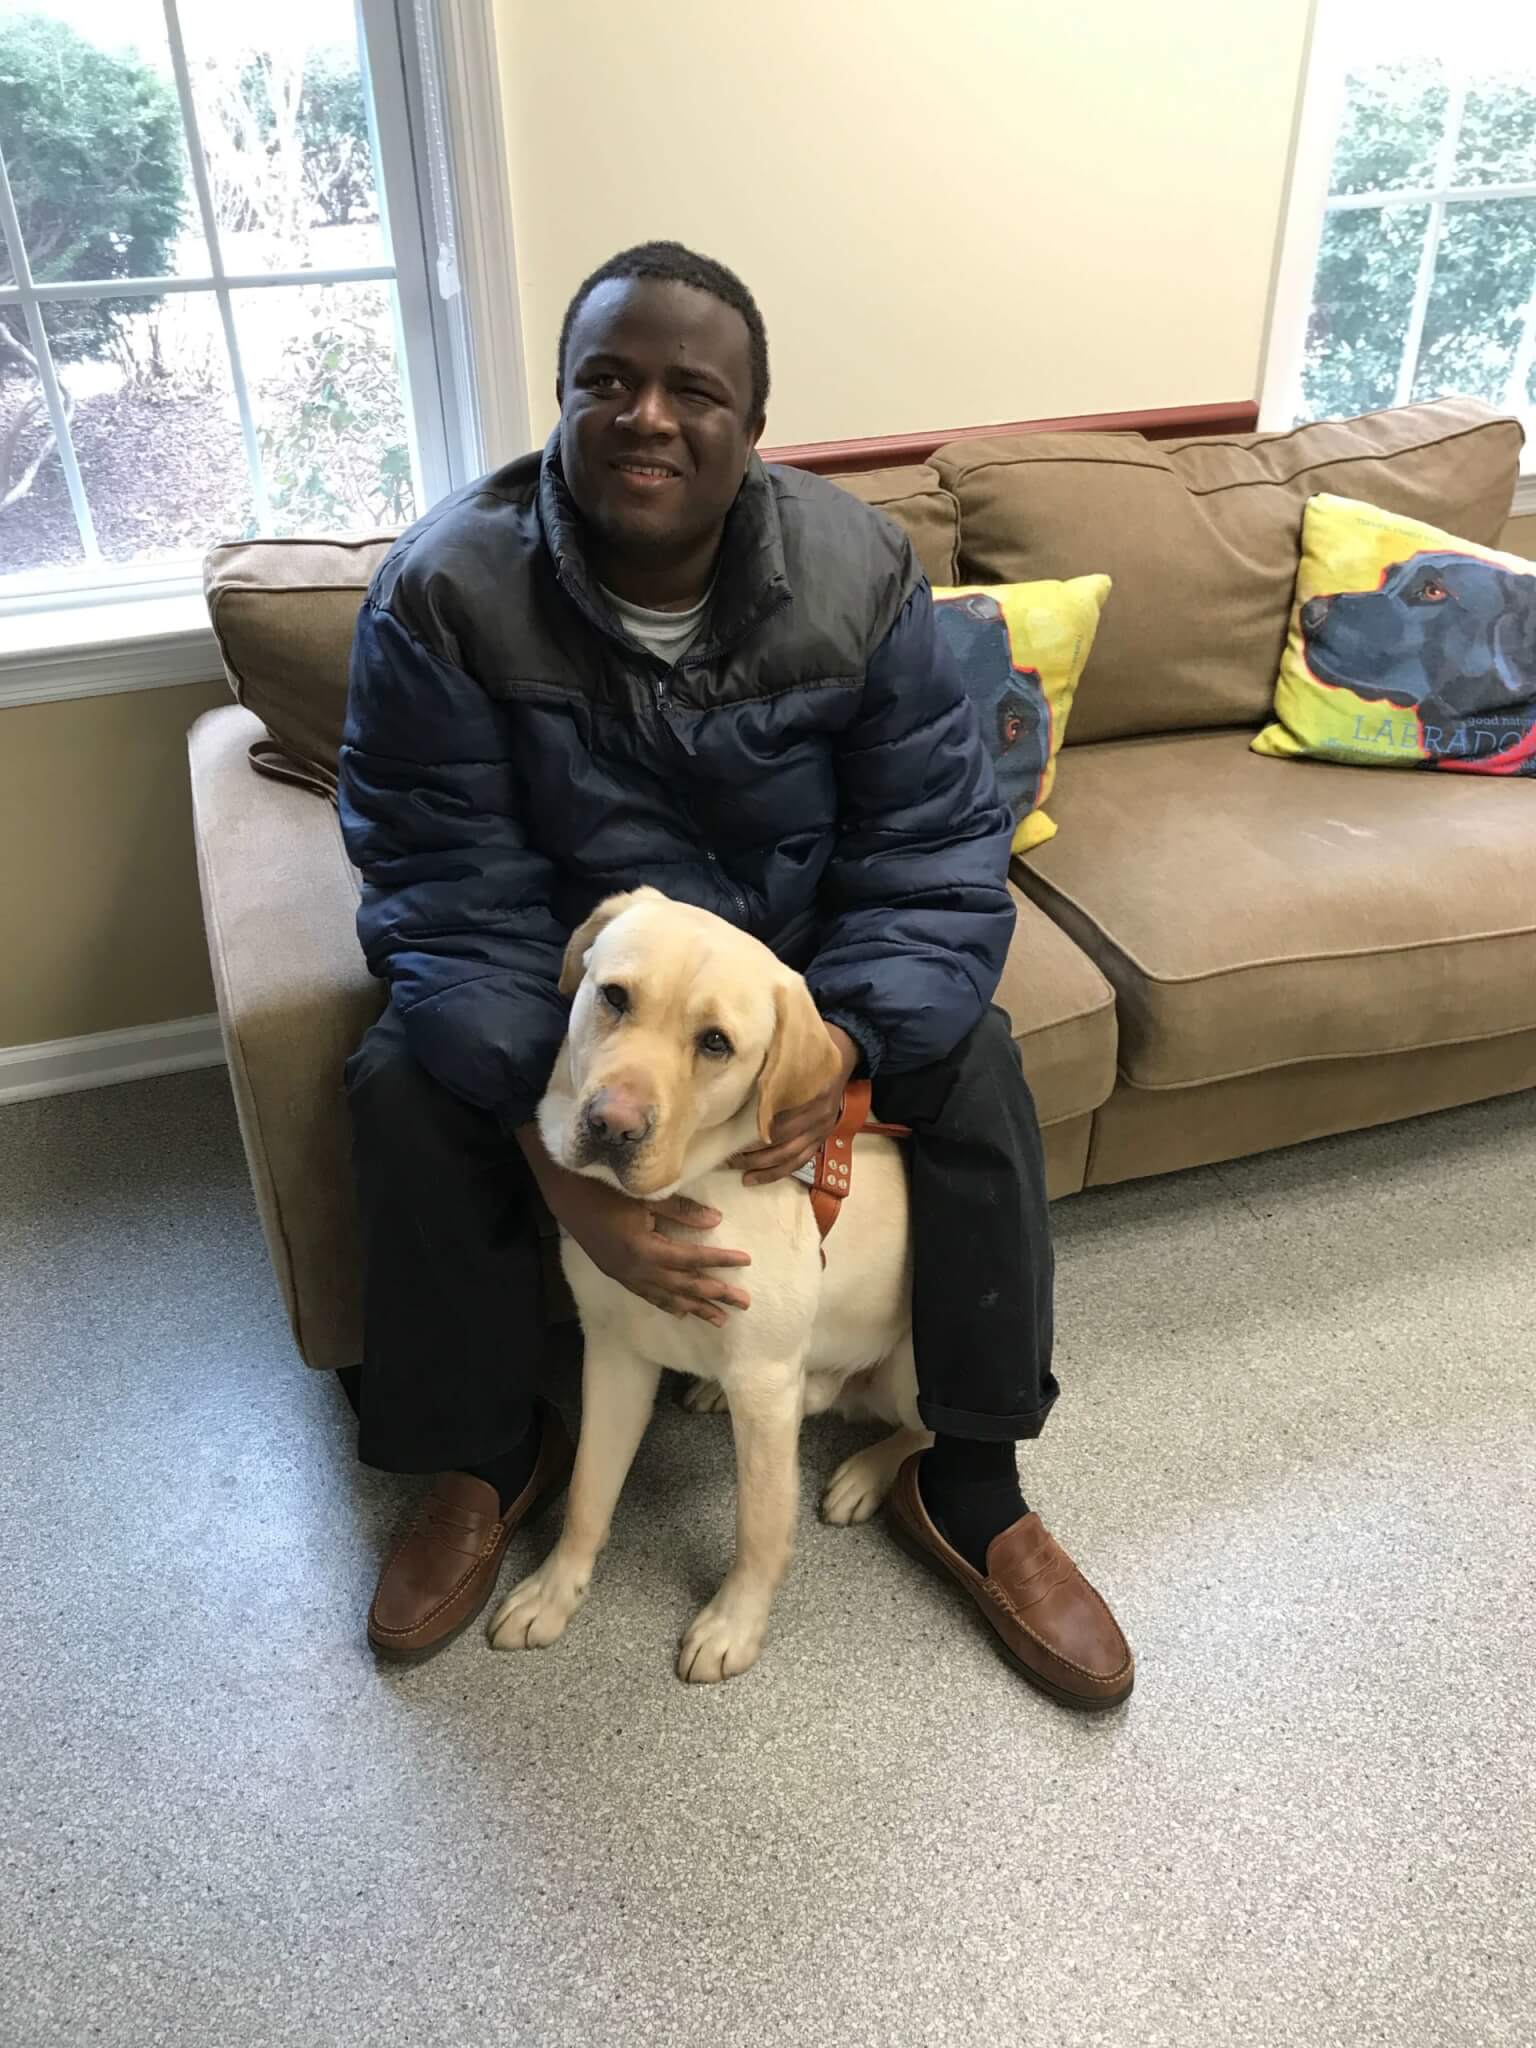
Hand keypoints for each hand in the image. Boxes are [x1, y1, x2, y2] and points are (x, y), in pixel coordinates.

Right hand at [518, 1131, 749, 1325]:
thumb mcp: (646, 1196)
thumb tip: (715, 1221)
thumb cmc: (605, 1189)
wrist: (565, 1195)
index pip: (691, 1258)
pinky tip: (681, 1311)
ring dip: (695, 1308)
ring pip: (667, 1297)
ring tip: (720, 1320)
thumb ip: (681, 1210)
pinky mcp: (617, 1274)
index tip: (745, 1260)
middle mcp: (636, 1270)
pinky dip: (667, 1304)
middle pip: (683, 1285)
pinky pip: (647, 1295)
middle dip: (715, 1295)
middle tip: (743, 1304)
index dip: (720, 1260)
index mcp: (644, 1249)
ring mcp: (625, 1275)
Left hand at [731, 1023, 859, 1185]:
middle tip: (728, 1155)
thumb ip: (773, 1064)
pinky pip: (798, 1161)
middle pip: (783, 1139)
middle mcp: (818, 1113)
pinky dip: (776, 1173)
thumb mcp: (794, 1049)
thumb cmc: (810, 1050)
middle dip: (753, 1151)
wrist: (845, 1053)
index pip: (780, 1114)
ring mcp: (822, 1128)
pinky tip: (754, 1179)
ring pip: (789, 1155)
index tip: (730, 1130)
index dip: (756, 1125)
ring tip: (738, 1171)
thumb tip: (739, 1072)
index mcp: (812, 1090)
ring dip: (762, 1166)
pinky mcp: (821, 1138)